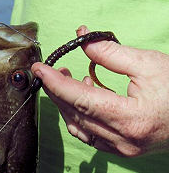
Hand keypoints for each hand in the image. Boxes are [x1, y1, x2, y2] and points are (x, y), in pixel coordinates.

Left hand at [31, 25, 168, 156]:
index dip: (56, 82)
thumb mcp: (147, 63)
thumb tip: (83, 40)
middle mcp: (123, 139)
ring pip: (78, 125)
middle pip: (74, 113)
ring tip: (66, 79)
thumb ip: (110, 52)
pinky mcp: (121, 148)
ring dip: (66, 102)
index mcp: (131, 118)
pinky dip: (78, 114)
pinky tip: (83, 97)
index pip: (80, 99)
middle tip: (49, 71)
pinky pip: (89, 133)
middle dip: (56, 90)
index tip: (40, 69)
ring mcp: (121, 148)